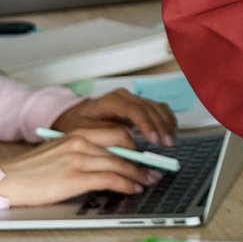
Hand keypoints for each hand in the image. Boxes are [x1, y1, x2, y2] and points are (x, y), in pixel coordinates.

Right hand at [0, 128, 160, 207]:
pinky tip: (133, 188)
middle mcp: (82, 141)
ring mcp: (79, 158)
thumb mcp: (62, 150)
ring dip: (138, 173)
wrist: (7, 179)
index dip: (137, 144)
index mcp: (79, 133)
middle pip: (124, 145)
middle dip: (143, 157)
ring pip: (120, 163)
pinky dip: (126, 183)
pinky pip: (109, 179)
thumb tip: (110, 159)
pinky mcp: (75, 177)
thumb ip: (85, 149)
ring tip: (148, 180)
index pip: (118, 132)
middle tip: (155, 167)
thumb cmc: (33, 169)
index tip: (148, 153)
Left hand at [51, 88, 176, 145]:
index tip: (153, 139)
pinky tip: (170, 131)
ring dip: (166, 123)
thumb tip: (128, 140)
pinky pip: (158, 109)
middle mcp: (125, 97)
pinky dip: (166, 120)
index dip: (146, 124)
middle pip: (150, 108)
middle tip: (167, 144)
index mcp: (111, 101)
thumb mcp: (83, 132)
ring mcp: (133, 100)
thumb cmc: (76, 125)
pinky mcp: (138, 106)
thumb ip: (105, 134)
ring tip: (171, 141)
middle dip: (160, 126)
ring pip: (157, 107)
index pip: (135, 110)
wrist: (72, 117)